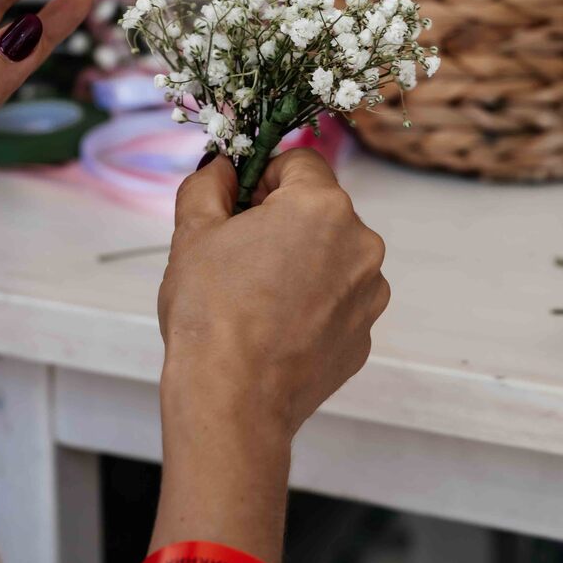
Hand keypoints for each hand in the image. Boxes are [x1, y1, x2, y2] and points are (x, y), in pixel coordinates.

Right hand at [158, 149, 388, 448]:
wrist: (232, 400)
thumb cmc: (211, 313)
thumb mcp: (192, 231)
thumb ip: (209, 183)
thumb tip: (224, 169)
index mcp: (322, 206)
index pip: (298, 161)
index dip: (261, 179)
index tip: (236, 207)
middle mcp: (361, 244)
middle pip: (317, 210)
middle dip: (280, 222)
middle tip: (236, 255)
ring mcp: (369, 294)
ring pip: (329, 255)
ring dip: (299, 262)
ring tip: (254, 297)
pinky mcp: (364, 334)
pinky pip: (336, 300)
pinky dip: (310, 303)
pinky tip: (273, 326)